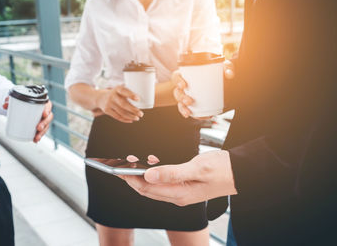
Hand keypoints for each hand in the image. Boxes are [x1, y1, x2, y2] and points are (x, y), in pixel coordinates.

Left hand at [3, 97, 53, 142]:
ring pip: (46, 126)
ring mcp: (43, 119)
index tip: (44, 114)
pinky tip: (35, 140)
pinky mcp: (40, 125)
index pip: (48, 106)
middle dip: (44, 123)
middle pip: (48, 117)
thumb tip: (5, 105)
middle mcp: (44, 111)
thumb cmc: (22, 102)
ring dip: (42, 132)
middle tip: (38, 128)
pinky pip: (42, 131)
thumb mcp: (16, 100)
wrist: (20, 106)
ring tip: (36, 137)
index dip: (47, 110)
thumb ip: (11, 101)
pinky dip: (39, 136)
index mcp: (42, 103)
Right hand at [96, 85, 143, 122]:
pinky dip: (125, 119)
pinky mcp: (107, 110)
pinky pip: (117, 116)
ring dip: (130, 116)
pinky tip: (131, 120)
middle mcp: (112, 96)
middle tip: (141, 114)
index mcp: (117, 89)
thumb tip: (146, 97)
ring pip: (121, 112)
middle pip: (123, 104)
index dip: (131, 94)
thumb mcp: (120, 90)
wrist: (100, 97)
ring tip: (137, 118)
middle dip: (133, 110)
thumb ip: (129, 93)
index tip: (138, 99)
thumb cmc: (116, 94)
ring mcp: (109, 103)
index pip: (124, 91)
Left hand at [120, 150, 236, 205]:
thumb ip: (172, 172)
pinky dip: (154, 174)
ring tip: (133, 161)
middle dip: (132, 178)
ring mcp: (181, 192)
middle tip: (121, 165)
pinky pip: (163, 183)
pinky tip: (151, 164)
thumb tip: (149, 174)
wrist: (240, 172)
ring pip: (154, 187)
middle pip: (147, 190)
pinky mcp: (184, 186)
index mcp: (179, 194)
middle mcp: (178, 196)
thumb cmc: (222, 169)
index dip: (131, 179)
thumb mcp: (197, 168)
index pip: (147, 188)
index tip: (119, 170)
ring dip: (142, 176)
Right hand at [172, 60, 234, 118]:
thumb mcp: (220, 68)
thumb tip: (229, 74)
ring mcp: (185, 96)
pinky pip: (186, 110)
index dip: (178, 81)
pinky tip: (196, 117)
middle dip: (182, 98)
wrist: (216, 84)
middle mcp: (182, 87)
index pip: (176, 77)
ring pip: (180, 103)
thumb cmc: (214, 74)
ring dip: (183, 108)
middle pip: (177, 92)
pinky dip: (190, 115)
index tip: (183, 85)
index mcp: (185, 76)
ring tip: (189, 113)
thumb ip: (226, 67)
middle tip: (189, 101)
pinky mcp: (189, 105)